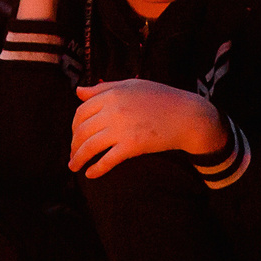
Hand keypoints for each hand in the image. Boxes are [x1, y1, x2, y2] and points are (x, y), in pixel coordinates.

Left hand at [68, 79, 227, 176]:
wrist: (187, 115)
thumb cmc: (160, 98)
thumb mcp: (131, 85)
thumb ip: (103, 88)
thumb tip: (78, 91)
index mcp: (112, 93)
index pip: (81, 111)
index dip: (74, 126)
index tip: (75, 135)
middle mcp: (113, 110)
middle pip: (82, 130)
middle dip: (73, 145)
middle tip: (73, 154)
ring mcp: (122, 129)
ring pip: (89, 146)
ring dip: (78, 158)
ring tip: (74, 167)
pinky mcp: (132, 146)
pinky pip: (107, 160)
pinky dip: (96, 169)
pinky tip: (90, 174)